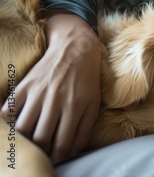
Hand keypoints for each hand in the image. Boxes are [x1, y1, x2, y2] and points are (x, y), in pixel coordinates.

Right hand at [1, 10, 101, 162]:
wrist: (75, 48)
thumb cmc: (87, 79)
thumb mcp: (94, 104)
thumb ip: (85, 129)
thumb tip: (74, 151)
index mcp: (74, 107)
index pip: (61, 143)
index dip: (57, 155)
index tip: (56, 155)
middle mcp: (55, 101)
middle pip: (40, 138)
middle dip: (42, 150)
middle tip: (44, 150)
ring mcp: (38, 93)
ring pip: (23, 127)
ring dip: (26, 138)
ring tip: (32, 138)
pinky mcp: (25, 85)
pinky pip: (9, 109)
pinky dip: (10, 121)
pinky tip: (19, 122)